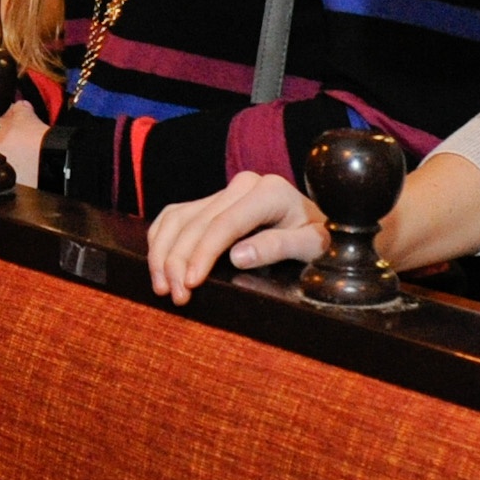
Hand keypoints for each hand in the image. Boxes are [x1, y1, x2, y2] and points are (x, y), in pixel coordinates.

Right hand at [145, 172, 322, 303]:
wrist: (321, 225)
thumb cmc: (320, 240)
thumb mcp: (312, 246)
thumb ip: (279, 247)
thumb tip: (238, 256)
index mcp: (269, 192)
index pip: (223, 224)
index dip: (202, 255)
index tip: (190, 284)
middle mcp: (244, 185)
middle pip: (196, 222)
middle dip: (178, 260)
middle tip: (173, 294)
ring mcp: (226, 190)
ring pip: (179, 217)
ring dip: (163, 252)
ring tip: (161, 286)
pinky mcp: (213, 200)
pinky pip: (176, 215)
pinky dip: (161, 239)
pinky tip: (158, 264)